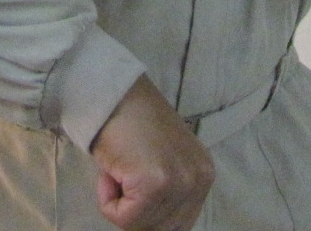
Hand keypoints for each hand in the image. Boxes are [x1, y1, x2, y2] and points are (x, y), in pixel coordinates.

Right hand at [89, 75, 214, 230]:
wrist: (112, 93)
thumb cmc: (129, 122)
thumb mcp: (163, 160)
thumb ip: (168, 192)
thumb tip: (153, 225)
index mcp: (203, 174)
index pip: (179, 224)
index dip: (149, 216)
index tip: (133, 192)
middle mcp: (199, 179)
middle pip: (162, 229)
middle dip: (135, 211)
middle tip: (123, 175)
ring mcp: (180, 182)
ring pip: (139, 225)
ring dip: (119, 203)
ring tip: (119, 167)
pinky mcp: (156, 184)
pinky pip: (123, 217)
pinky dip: (107, 200)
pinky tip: (111, 170)